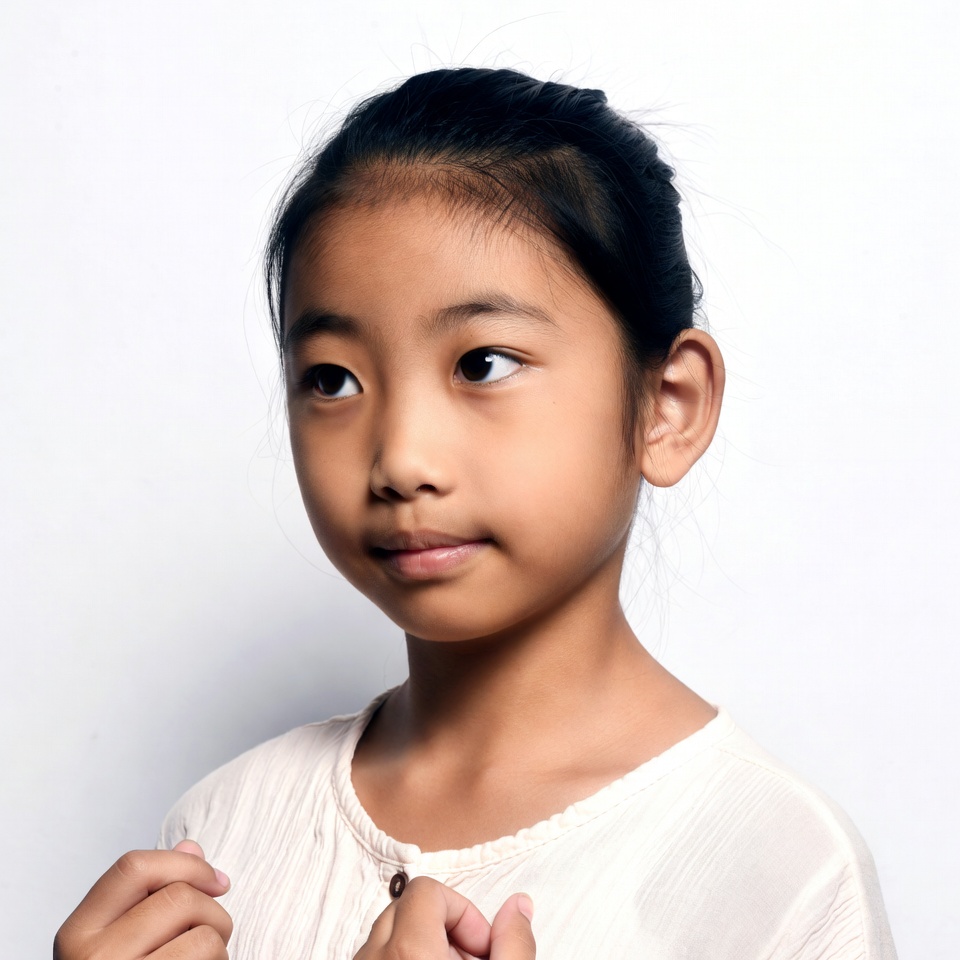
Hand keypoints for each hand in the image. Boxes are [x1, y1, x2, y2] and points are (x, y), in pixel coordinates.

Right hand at [54, 839, 232, 959]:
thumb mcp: (120, 936)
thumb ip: (152, 892)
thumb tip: (191, 848)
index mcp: (77, 934)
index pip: (134, 868)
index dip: (185, 864)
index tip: (217, 880)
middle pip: (179, 899)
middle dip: (213, 910)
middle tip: (214, 932)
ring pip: (204, 937)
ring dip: (220, 947)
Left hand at [354, 876, 534, 959]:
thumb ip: (514, 945)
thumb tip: (519, 907)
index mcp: (407, 952)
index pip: (427, 890)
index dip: (462, 912)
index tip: (482, 947)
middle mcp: (373, 959)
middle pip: (405, 909)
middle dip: (443, 929)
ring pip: (386, 937)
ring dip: (421, 948)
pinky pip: (374, 958)